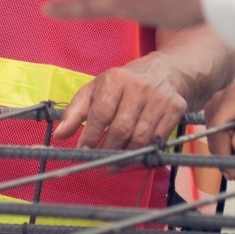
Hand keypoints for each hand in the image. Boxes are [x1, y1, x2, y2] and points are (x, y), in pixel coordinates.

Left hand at [55, 56, 188, 152]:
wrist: (164, 71)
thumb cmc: (123, 84)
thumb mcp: (96, 89)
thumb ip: (75, 111)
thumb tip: (59, 135)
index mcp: (116, 79)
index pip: (101, 113)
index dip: (90, 135)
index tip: (82, 149)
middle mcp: (139, 87)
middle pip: (121, 129)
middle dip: (107, 149)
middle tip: (98, 160)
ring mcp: (160, 98)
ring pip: (140, 138)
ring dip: (124, 155)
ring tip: (113, 162)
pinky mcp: (175, 109)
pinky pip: (157, 140)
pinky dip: (143, 153)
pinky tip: (133, 156)